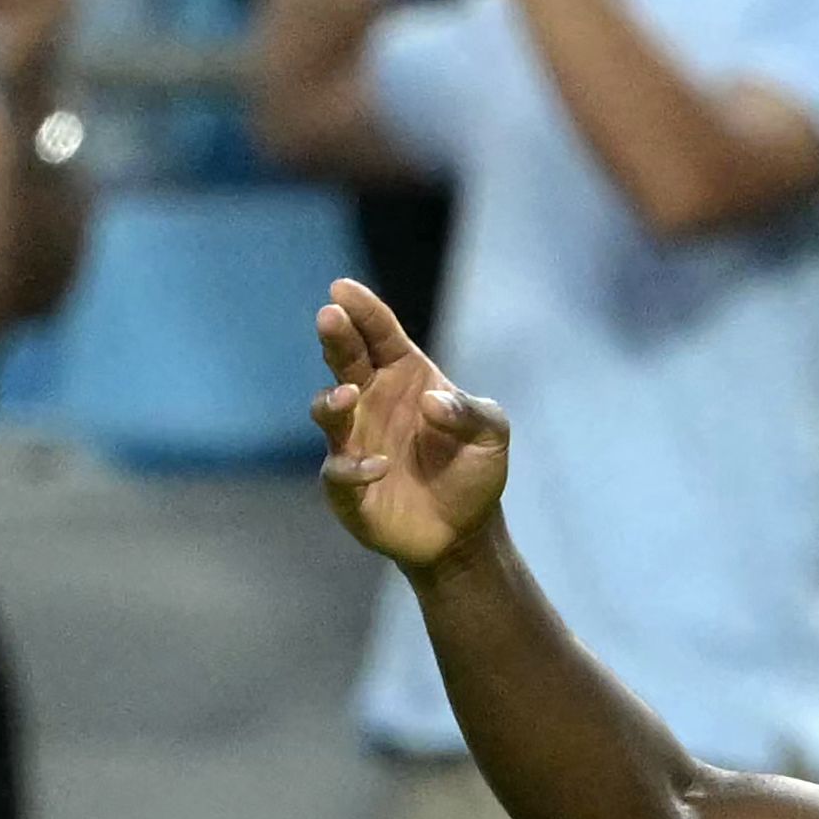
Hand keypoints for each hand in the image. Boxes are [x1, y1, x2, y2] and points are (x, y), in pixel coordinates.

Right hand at [313, 278, 509, 571]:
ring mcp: (353, 440)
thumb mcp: (491, 434)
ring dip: (332, 400)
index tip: (343, 289)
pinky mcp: (347, 485)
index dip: (362, 310)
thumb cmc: (473, 469)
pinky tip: (379, 466)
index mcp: (404, 376)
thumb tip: (431, 401)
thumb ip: (471, 412)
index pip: (379, 334)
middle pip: (344, 360)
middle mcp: (370, 400)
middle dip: (336, 337)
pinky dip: (353, 467)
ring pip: (327, 410)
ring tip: (348, 395)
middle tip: (329, 317)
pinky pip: (338, 470)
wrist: (464, 529)